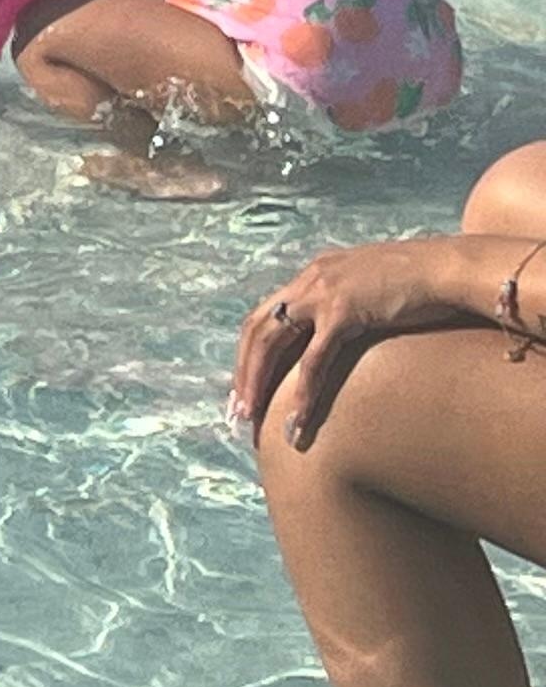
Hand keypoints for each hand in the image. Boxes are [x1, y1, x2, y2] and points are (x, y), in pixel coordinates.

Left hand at [231, 237, 503, 447]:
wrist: (449, 267)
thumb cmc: (422, 281)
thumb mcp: (372, 284)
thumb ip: (351, 301)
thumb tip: (349, 326)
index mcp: (312, 274)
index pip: (266, 315)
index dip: (250, 350)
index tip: (245, 383)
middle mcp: (308, 281)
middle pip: (257, 329)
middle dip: (243, 370)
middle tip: (237, 409)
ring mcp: (323, 294)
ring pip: (272, 343)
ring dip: (257, 382)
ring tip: (252, 417)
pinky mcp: (344, 312)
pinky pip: (314, 361)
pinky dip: (303, 393)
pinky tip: (296, 420)